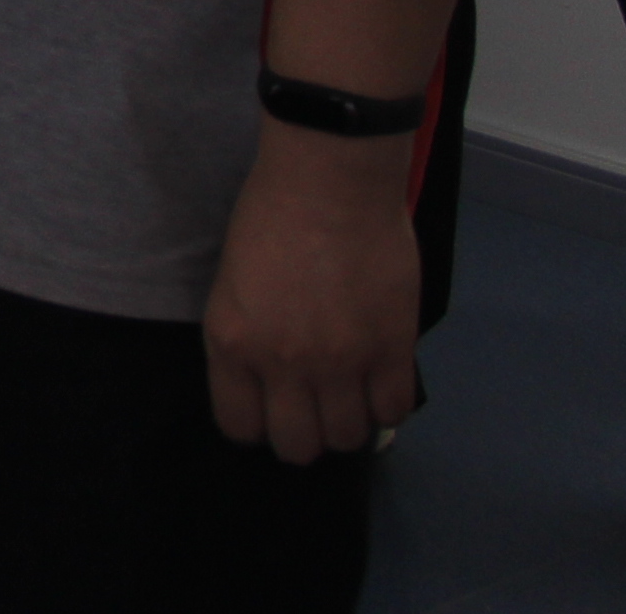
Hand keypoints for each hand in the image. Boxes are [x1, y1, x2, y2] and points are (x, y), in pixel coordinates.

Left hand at [203, 123, 425, 461]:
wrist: (329, 179)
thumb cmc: (271, 214)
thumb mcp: (233, 283)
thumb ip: (248, 337)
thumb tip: (268, 379)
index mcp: (231, 343)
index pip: (239, 426)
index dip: (257, 423)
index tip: (270, 408)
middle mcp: (283, 364)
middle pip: (297, 446)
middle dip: (304, 433)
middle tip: (313, 406)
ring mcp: (340, 362)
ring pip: (348, 438)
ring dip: (349, 422)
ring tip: (350, 393)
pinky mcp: (391, 351)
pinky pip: (393, 411)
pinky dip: (387, 405)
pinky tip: (380, 381)